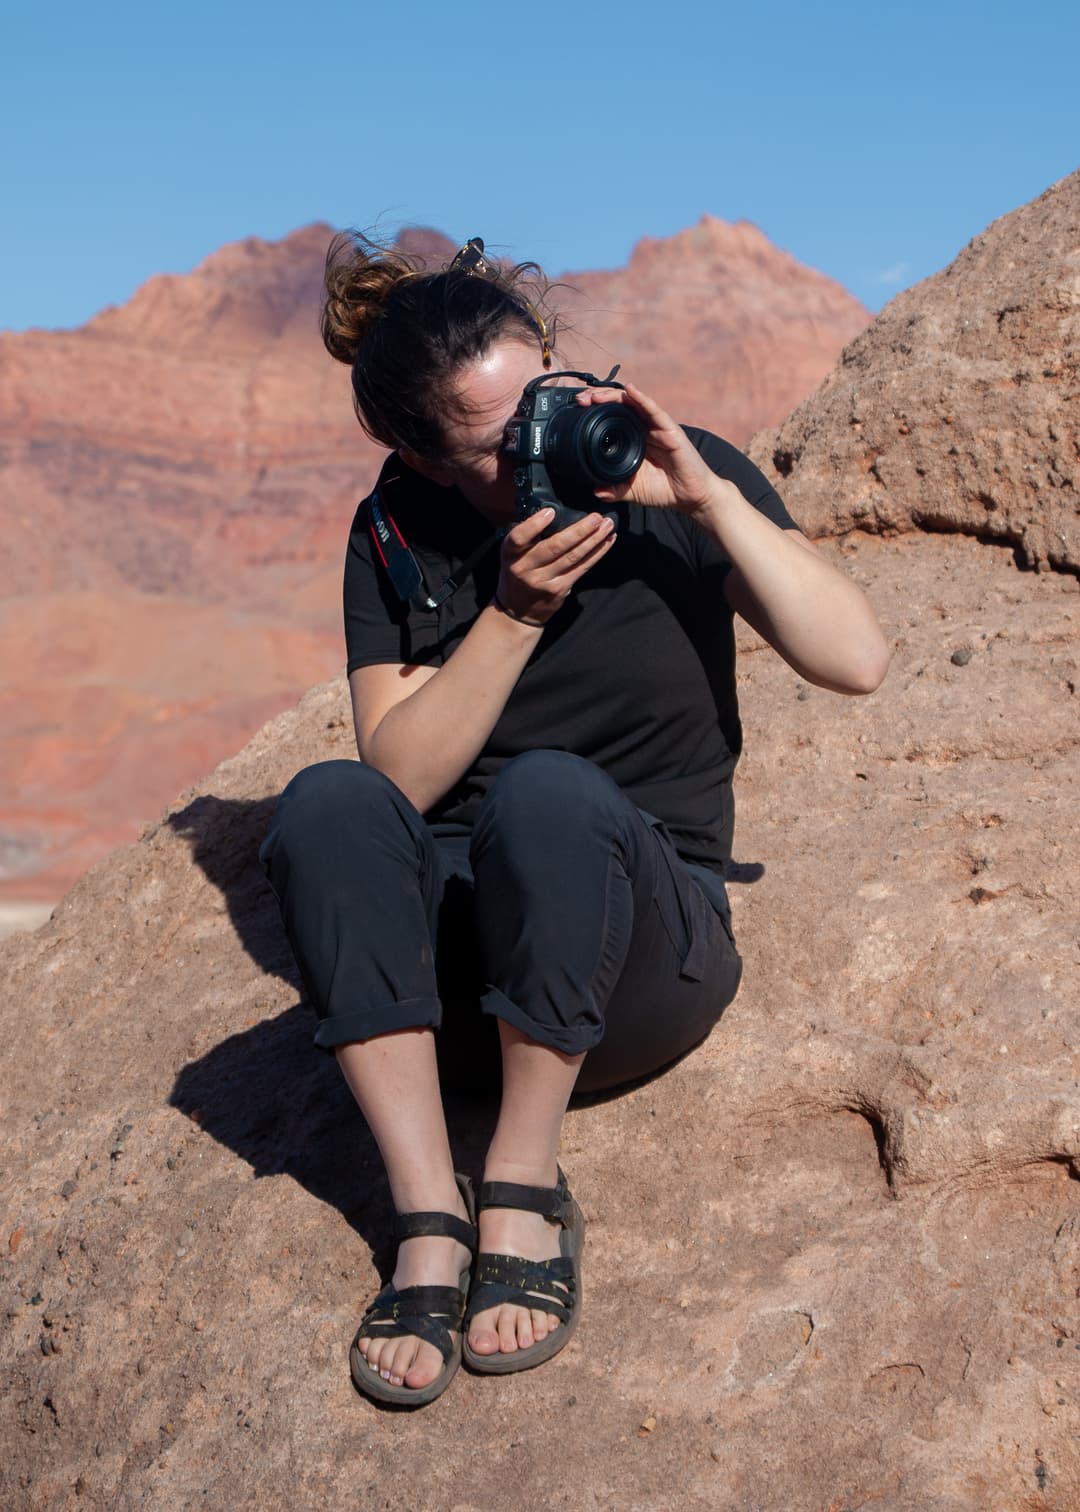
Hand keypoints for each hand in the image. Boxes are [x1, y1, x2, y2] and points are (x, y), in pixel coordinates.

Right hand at [495, 506, 615, 624]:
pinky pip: (581, 568)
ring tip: (607, 525)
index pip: (519, 537)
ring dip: (593, 540)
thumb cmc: (517, 573)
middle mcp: (525, 568)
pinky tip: (607, 541)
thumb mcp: (512, 554)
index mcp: (511, 554)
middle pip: (554, 547)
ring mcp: (543, 581)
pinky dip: (597, 553)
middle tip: (596, 517)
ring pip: (572, 557)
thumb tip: (554, 511)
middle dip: (579, 530)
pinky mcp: (559, 589)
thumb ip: (527, 536)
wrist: (518, 611)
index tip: (551, 511)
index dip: (534, 524)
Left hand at [575, 381, 728, 515]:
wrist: (690, 497)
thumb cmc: (665, 489)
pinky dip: (642, 399)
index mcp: (633, 439)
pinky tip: (630, 391)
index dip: (594, 411)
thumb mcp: (633, 491)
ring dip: (613, 396)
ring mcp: (657, 427)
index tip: (577, 410)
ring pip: (633, 403)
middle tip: (581, 400)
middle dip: (598, 399)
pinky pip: (654, 411)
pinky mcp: (670, 430)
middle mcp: (643, 429)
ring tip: (596, 395)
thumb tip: (595, 490)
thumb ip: (614, 489)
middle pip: (619, 405)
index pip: (611, 418)